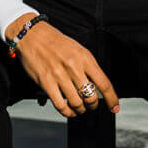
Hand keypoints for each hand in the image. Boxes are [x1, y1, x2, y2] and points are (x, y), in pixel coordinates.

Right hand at [4, 16, 119, 118]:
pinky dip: (66, 112)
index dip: (112, 99)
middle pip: (91, 97)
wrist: (33, 35)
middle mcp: (74, 67)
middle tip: (91, 106)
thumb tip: (98, 85)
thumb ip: (88, 67)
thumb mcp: (78, 50)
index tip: (114, 107)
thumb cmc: (56, 42)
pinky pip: (60, 105)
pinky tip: (68, 110)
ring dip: (80, 110)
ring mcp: (60, 76)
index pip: (104, 84)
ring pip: (77, 103)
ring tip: (79, 109)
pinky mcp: (46, 83)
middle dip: (93, 105)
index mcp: (85, 58)